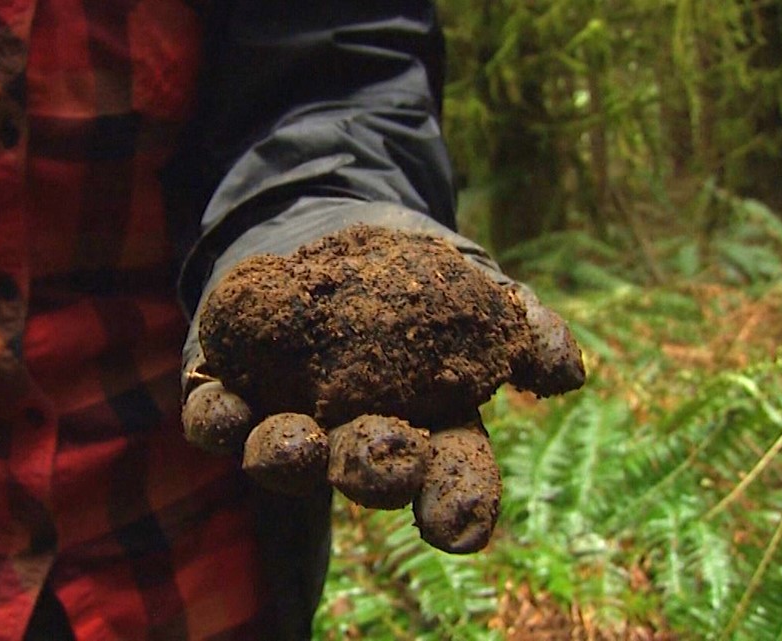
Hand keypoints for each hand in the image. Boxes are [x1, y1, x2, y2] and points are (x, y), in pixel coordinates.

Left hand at [181, 224, 583, 552]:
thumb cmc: (412, 269)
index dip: (455, 502)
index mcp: (425, 425)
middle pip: (365, 472)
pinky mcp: (230, 394)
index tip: (460, 524)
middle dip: (373, 472)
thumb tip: (565, 369)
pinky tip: (223, 406)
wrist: (325, 224)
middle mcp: (354, 437)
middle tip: (383, 456)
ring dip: (289, 458)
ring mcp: (290, 418)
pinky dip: (217, 418)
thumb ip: (520, 324)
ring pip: (286, 458)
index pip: (449, 475)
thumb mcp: (473, 284)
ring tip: (298, 442)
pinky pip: (216, 419)